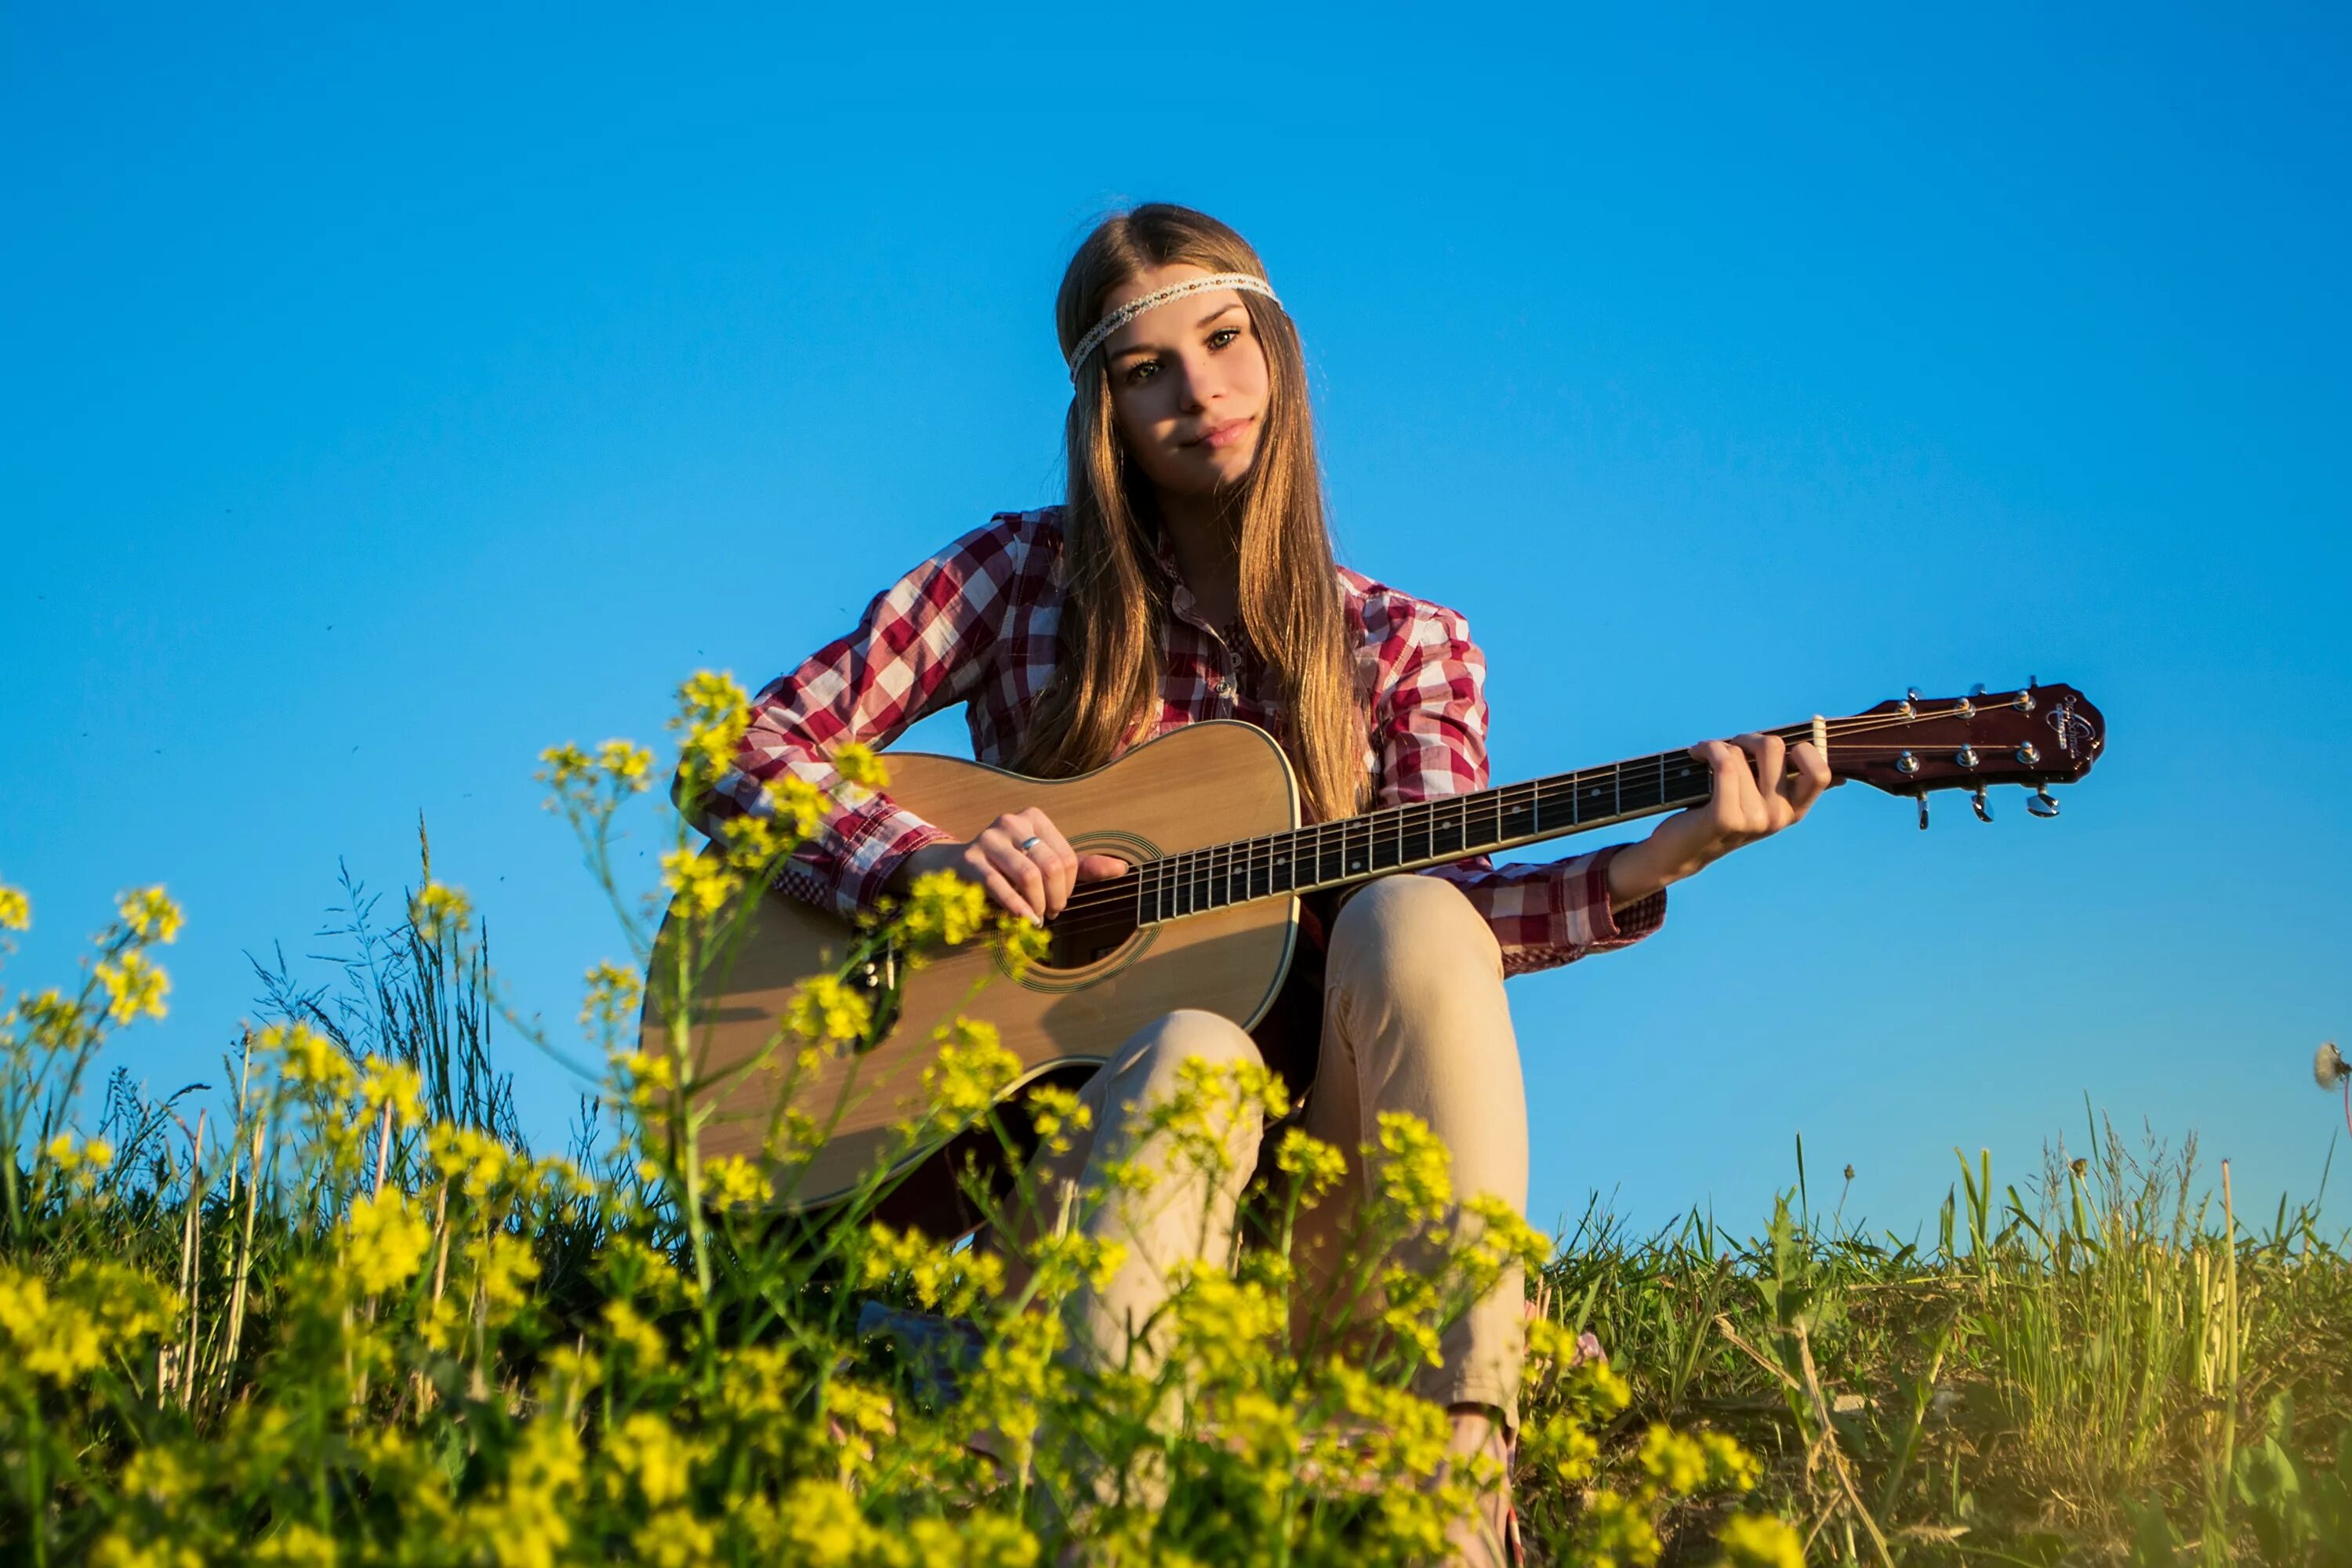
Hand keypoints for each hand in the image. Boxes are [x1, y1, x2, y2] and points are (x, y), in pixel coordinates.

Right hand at [887, 808, 1129, 923]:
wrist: (956, 868)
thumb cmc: (1008, 868)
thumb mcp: (1045, 864)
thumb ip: (1082, 867)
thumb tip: (1122, 868)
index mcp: (1033, 818)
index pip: (1067, 857)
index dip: (1069, 886)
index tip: (1060, 900)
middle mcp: (1011, 822)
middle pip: (1050, 866)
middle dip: (1056, 897)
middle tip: (1051, 913)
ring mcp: (988, 838)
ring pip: (1028, 876)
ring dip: (1037, 904)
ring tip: (1037, 918)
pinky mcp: (970, 860)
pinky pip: (1000, 886)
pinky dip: (1017, 908)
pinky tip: (1024, 921)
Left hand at [1606, 733, 1832, 906]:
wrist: (1680, 851)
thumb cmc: (1719, 811)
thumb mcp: (1758, 800)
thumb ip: (1787, 783)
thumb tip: (1839, 777)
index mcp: (1793, 810)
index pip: (1820, 773)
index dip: (1803, 749)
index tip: (1774, 750)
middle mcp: (1778, 817)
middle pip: (1774, 747)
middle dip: (1747, 738)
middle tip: (1730, 748)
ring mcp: (1755, 820)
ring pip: (1740, 753)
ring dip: (1719, 746)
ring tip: (1706, 757)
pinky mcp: (1726, 818)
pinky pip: (1724, 763)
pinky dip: (1708, 749)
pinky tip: (1697, 753)